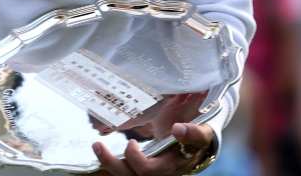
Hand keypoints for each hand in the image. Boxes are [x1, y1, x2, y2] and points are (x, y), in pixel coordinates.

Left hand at [93, 122, 214, 175]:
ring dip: (108, 164)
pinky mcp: (142, 171)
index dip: (136, 160)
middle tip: (98, 145)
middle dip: (113, 163)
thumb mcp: (203, 135)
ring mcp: (151, 174)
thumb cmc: (198, 140)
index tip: (131, 142)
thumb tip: (178, 129)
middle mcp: (160, 175)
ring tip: (97, 146)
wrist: (198, 149)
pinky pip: (125, 173)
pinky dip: (113, 164)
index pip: (149, 171)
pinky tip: (102, 152)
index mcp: (172, 167)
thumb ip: (195, 133)